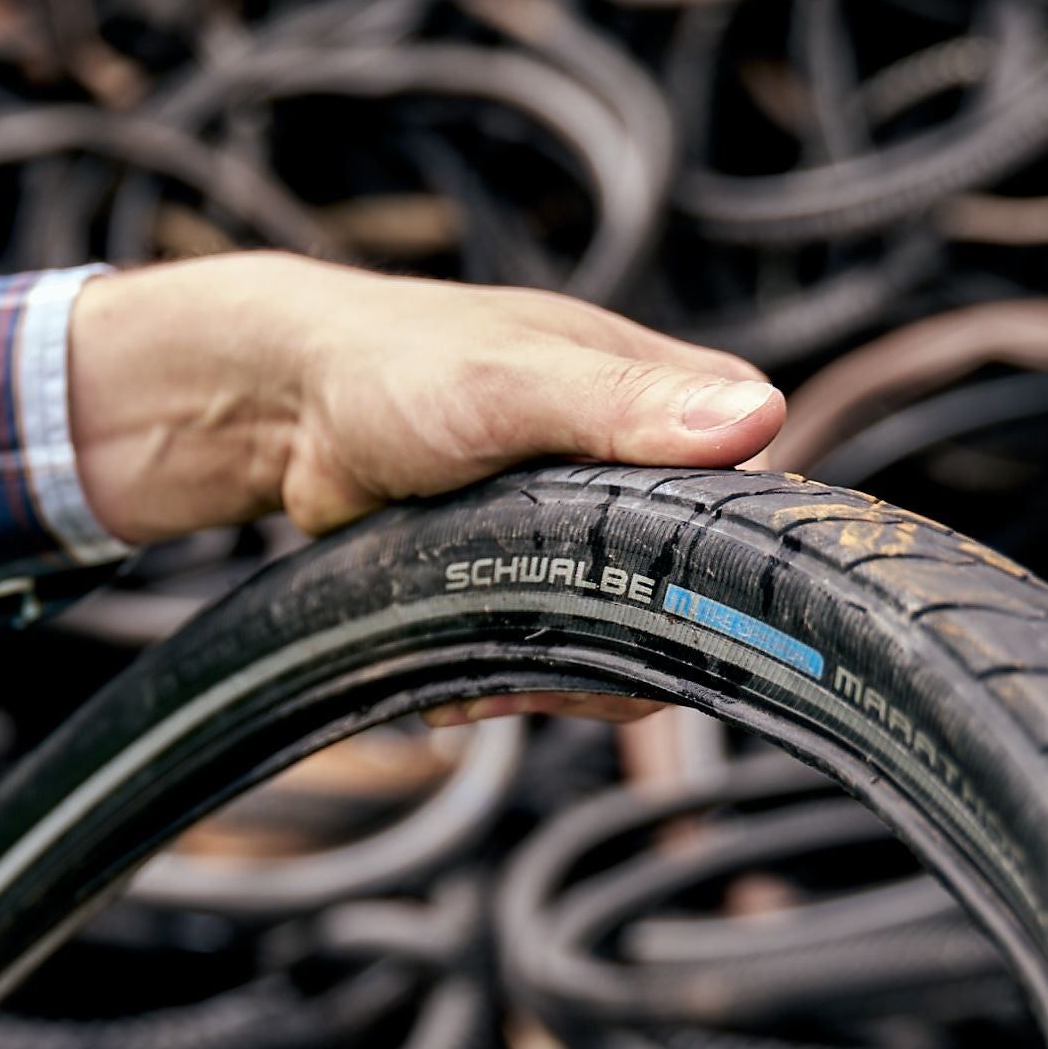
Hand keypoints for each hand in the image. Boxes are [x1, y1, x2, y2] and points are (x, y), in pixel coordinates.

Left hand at [66, 255, 785, 718]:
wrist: (289, 405)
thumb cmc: (399, 363)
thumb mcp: (514, 381)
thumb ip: (623, 405)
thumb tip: (758, 415)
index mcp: (680, 402)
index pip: (747, 518)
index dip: (700, 583)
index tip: (625, 612)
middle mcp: (652, 470)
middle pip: (686, 604)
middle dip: (611, 650)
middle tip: (530, 665)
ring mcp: (593, 529)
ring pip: (622, 644)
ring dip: (555, 678)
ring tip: (482, 681)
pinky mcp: (536, 574)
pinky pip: (558, 654)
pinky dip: (513, 681)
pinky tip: (462, 685)